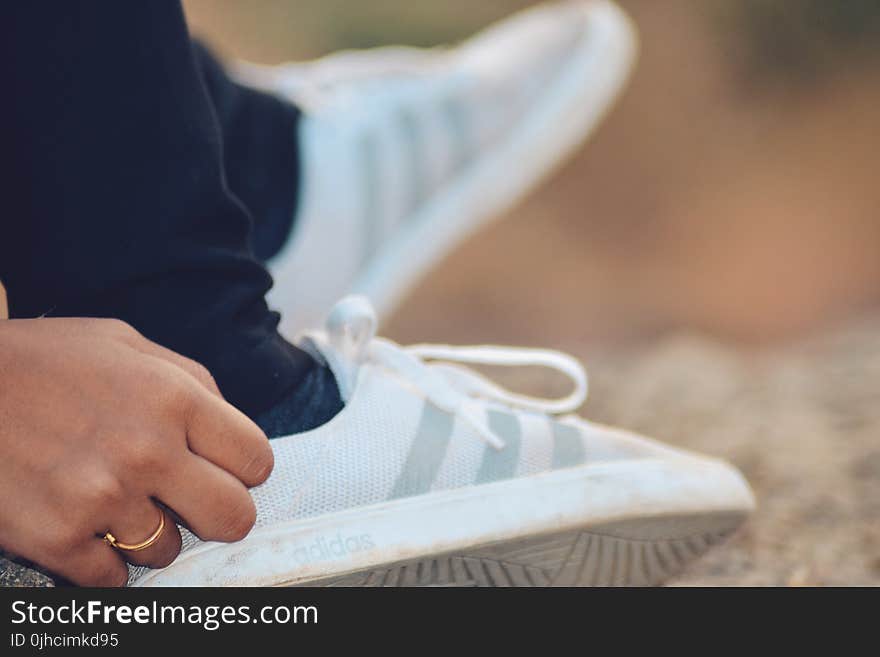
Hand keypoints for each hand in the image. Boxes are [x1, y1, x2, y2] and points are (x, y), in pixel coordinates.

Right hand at [0, 317, 272, 585]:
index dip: (244, 469)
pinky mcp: (56, 539)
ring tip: (114, 501)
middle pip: (233, 518)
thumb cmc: (43, 361)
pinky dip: (102, 561)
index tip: (225, 470)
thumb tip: (230, 425)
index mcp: (173, 398)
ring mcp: (101, 500)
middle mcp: (146, 451)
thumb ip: (191, 381)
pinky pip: (112, 579)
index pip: (256, 460)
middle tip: (190, 502)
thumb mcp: (126, 343)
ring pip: (167, 553)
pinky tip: (84, 526)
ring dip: (148, 534)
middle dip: (218, 514)